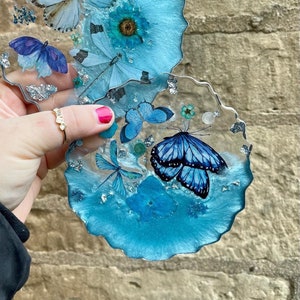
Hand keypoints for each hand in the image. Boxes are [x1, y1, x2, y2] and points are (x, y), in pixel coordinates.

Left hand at [0, 66, 114, 221]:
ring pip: (64, 123)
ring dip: (85, 123)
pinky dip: (83, 142)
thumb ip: (67, 123)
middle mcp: (16, 116)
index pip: (32, 78)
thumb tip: (104, 114)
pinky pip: (68, 144)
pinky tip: (97, 140)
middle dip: (78, 101)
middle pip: (53, 100)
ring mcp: (32, 137)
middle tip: (104, 101)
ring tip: (105, 123)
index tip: (82, 76)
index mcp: (1, 100)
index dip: (56, 75)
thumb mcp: (26, 138)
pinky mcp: (44, 156)